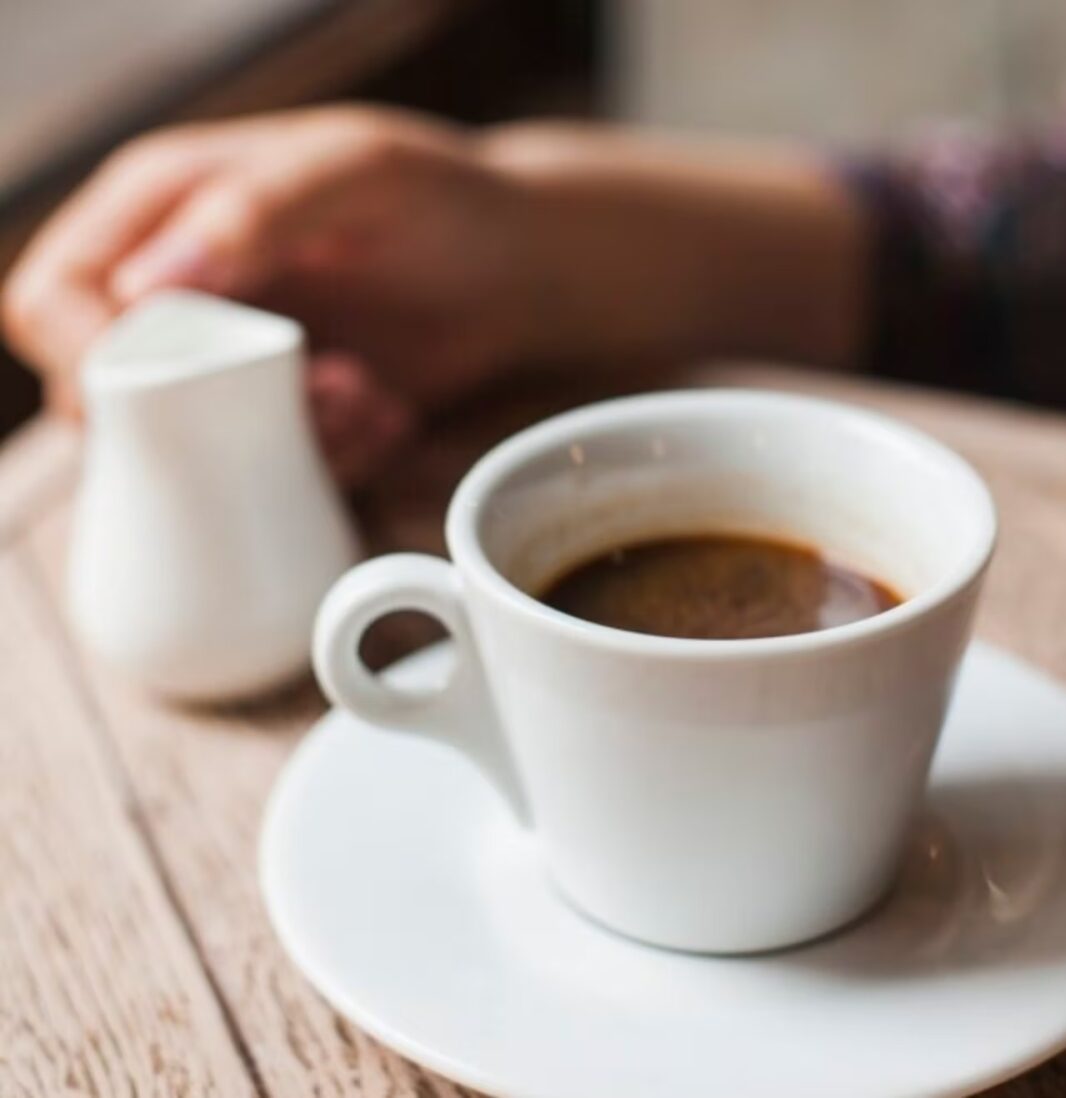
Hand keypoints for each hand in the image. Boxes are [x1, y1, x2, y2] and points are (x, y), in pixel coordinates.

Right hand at [2, 106, 535, 484]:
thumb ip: (256, 210)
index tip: (172, 394)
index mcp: (159, 209)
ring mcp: (224, 363)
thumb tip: (139, 287)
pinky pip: (264, 472)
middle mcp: (174, 291)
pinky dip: (329, 462)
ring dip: (283, 443)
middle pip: (101, 393)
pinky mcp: (276, 418)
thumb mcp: (360, 174)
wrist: (516, 267)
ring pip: (190, 449)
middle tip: (325, 388)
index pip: (56, 300)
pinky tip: (388, 416)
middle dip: (206, 418)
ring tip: (369, 397)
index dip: (90, 359)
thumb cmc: (443, 200)